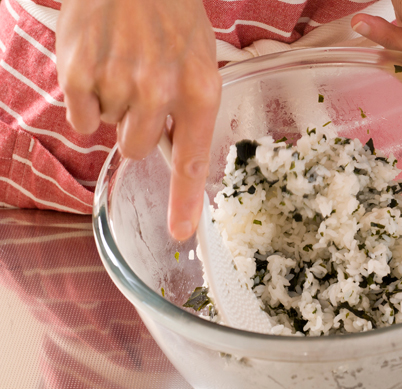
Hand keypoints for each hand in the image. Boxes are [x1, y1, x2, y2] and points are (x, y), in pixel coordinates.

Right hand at [56, 0, 220, 240]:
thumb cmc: (169, 13)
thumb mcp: (199, 57)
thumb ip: (191, 106)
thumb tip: (176, 153)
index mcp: (200, 89)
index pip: (191, 160)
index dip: (185, 202)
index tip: (180, 232)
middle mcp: (160, 90)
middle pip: (137, 150)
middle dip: (135, 130)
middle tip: (138, 91)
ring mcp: (118, 82)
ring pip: (109, 130)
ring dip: (113, 108)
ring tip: (121, 67)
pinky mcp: (79, 73)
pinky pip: (82, 118)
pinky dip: (86, 99)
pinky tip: (98, 66)